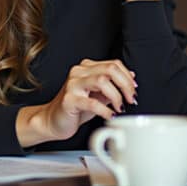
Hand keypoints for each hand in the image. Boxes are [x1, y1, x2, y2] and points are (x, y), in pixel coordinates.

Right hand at [16, 59, 136, 147]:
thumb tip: (131, 78)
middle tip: (130, 100)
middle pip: (110, 69)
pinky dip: (105, 110)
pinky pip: (92, 102)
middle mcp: (78, 72)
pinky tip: (110, 116)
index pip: (114, 64)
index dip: (127, 77)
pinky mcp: (69, 100)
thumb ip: (112, 86)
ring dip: (117, 96)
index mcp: (86, 68)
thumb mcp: (98, 95)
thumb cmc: (76, 108)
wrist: (52, 121)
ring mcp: (72, 85)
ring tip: (120, 108)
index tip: (134, 90)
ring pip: (102, 81)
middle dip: (125, 85)